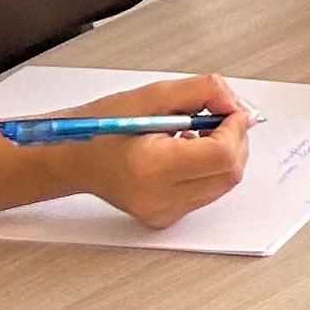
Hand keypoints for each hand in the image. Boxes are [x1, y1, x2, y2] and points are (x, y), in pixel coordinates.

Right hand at [67, 73, 255, 226]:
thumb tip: (236, 104)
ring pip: (223, 185)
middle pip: (229, 174)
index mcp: (151, 168)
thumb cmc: (101, 127)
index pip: (221, 155)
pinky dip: (209, 170)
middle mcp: (158, 198)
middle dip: (235, 140)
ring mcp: (162, 212)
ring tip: (195, 134)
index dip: (235, 128)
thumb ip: (202, 92)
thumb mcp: (153, 95)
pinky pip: (207, 193)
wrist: (73, 158)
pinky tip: (186, 153)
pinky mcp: (165, 217)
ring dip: (224, 154)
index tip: (231, 110)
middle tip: (219, 118)